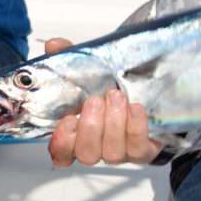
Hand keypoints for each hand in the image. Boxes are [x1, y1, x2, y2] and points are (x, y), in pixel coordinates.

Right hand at [44, 37, 162, 166]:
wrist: (145, 91)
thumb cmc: (108, 84)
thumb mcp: (86, 68)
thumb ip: (67, 56)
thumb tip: (54, 45)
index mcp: (75, 132)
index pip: (60, 153)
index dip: (61, 143)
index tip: (68, 121)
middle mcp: (96, 147)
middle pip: (86, 154)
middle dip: (90, 127)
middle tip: (95, 100)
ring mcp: (119, 152)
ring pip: (112, 153)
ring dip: (113, 122)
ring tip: (117, 96)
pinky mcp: (142, 151)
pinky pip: (137, 147)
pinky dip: (135, 126)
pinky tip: (135, 107)